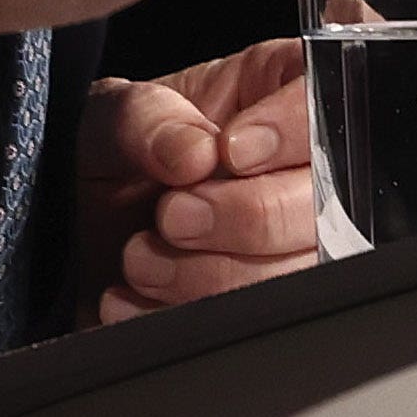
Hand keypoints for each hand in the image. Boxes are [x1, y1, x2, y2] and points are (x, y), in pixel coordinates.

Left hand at [81, 36, 315, 320]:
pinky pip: (264, 320)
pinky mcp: (276, 300)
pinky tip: (136, 300)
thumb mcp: (110, 115)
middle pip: (335, 204)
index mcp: (286, 96)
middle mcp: (311, 170)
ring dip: (215, 277)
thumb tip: (196, 153)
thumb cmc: (115, 154)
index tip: (231, 152)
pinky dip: (191, 317)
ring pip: (307, 273)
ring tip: (141, 261)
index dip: (295, 133)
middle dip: (248, 218)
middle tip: (173, 216)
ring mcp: (302, 242)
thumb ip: (146, 119)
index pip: (332, 104)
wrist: (82, 227)